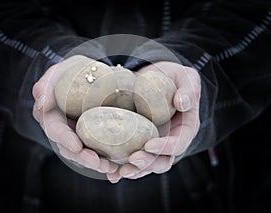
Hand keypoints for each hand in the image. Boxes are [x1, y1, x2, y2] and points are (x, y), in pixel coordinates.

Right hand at [32, 55, 117, 173]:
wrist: (94, 76)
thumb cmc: (75, 71)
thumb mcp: (61, 71)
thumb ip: (47, 84)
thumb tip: (40, 104)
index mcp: (52, 116)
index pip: (55, 130)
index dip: (65, 139)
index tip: (78, 146)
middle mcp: (63, 130)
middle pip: (70, 149)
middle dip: (84, 158)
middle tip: (100, 163)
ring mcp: (78, 135)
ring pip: (84, 154)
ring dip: (97, 163)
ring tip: (112, 168)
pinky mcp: (92, 138)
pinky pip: (98, 152)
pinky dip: (107, 162)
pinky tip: (118, 170)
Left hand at [108, 61, 200, 181]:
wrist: (154, 78)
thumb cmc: (172, 77)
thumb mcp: (185, 77)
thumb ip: (188, 89)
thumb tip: (181, 103)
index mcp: (186, 127)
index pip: (179, 143)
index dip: (166, 147)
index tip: (149, 145)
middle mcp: (171, 140)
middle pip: (163, 160)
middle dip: (148, 163)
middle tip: (132, 160)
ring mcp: (154, 143)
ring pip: (147, 164)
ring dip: (134, 170)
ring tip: (119, 173)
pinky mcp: (139, 142)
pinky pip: (132, 159)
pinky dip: (122, 168)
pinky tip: (111, 174)